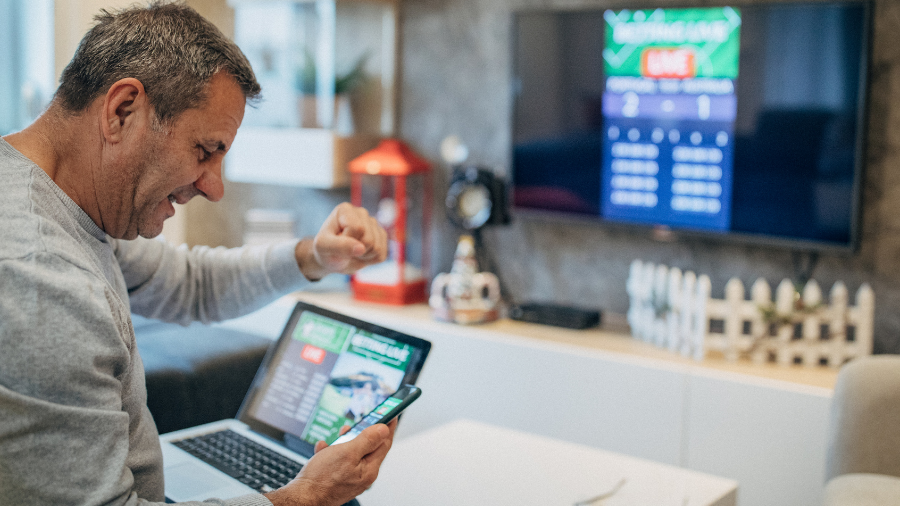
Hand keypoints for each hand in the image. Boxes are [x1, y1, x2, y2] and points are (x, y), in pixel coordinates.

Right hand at [264, 420, 396, 505]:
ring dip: (344, 441)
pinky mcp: (337, 480)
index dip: (387, 427)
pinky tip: (323, 450)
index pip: (384, 443)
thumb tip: (384, 429)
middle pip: (368, 448)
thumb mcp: (347, 453)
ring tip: (338, 435)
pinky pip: (338, 461)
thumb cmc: (322, 479)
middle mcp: (362, 475)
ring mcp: (350, 478)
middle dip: (361, 433)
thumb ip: (367, 440)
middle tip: (357, 423)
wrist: (301, 498)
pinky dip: (331, 453)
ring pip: (351, 453)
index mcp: (369, 469)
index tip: (391, 414)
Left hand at [296, 203, 387, 280]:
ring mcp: (373, 224)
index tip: (336, 242)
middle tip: (344, 249)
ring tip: (351, 251)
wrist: (332, 260)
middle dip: (356, 250)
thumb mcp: (323, 248)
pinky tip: (360, 254)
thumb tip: (361, 248)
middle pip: (369, 239)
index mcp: (345, 209)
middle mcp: (362, 213)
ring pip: (377, 247)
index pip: (358, 228)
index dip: (347, 241)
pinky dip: (370, 260)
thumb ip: (339, 246)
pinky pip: (382, 255)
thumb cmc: (325, 251)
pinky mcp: (381, 237)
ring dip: (363, 256)